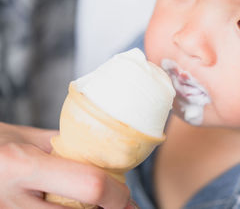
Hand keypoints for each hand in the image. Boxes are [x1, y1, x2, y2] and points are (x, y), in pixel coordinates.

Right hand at [0, 122, 132, 208]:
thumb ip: (67, 148)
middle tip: (116, 203)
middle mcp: (12, 201)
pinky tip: (70, 206)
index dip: (118, 195)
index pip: (90, 186)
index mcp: (21, 165)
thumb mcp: (27, 138)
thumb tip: (105, 157)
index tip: (127, 196)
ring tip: (91, 202)